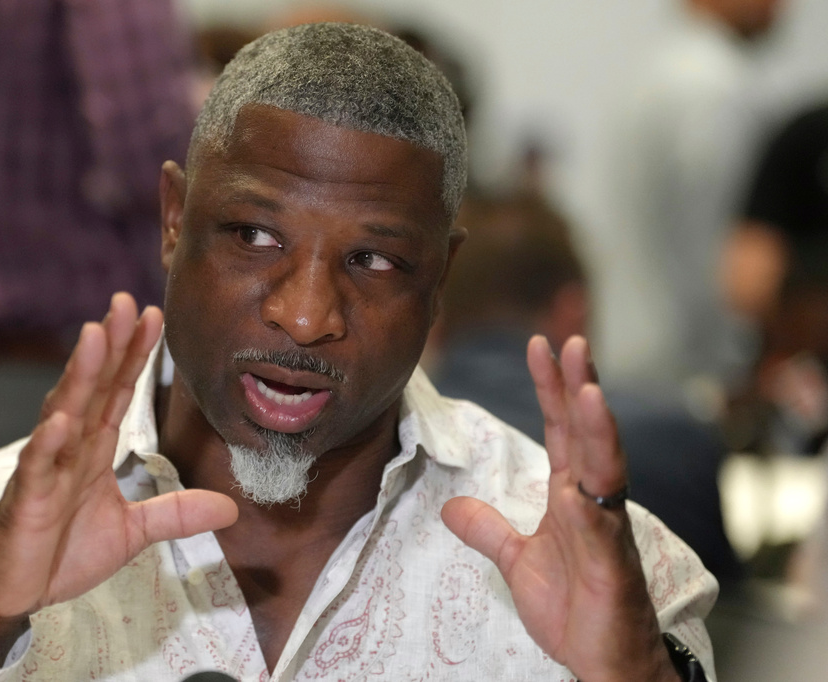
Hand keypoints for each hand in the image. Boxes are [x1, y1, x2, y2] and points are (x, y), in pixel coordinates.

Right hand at [0, 293, 237, 665]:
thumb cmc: (62, 552)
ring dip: (79, 375)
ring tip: (95, 336)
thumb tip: (231, 509)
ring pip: (63, 413)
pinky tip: (61, 420)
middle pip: (93, 388)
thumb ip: (175, 514)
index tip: (152, 316)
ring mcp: (45, 471)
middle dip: (109, 345)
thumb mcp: (133, 532)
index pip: (118, 392)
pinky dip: (47, 444)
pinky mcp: (25, 501)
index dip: (134, 355)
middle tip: (124, 303)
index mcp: (93, 449)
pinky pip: (36, 468)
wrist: (12, 592)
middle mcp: (69, 449)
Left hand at [441, 335, 677, 681]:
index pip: (561, 430)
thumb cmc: (575, 608)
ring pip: (604, 465)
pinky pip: (606, 518)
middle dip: (578, 387)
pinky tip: (589, 464)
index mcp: (571, 496)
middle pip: (586, 434)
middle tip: (570, 341)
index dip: (552, 389)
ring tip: (586, 384)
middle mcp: (593, 501)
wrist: (602, 659)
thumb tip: (451, 507)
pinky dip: (598, 489)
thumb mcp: (517, 561)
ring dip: (596, 424)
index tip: (541, 347)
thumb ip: (488, 530)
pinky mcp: (612, 560)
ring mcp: (606, 527)